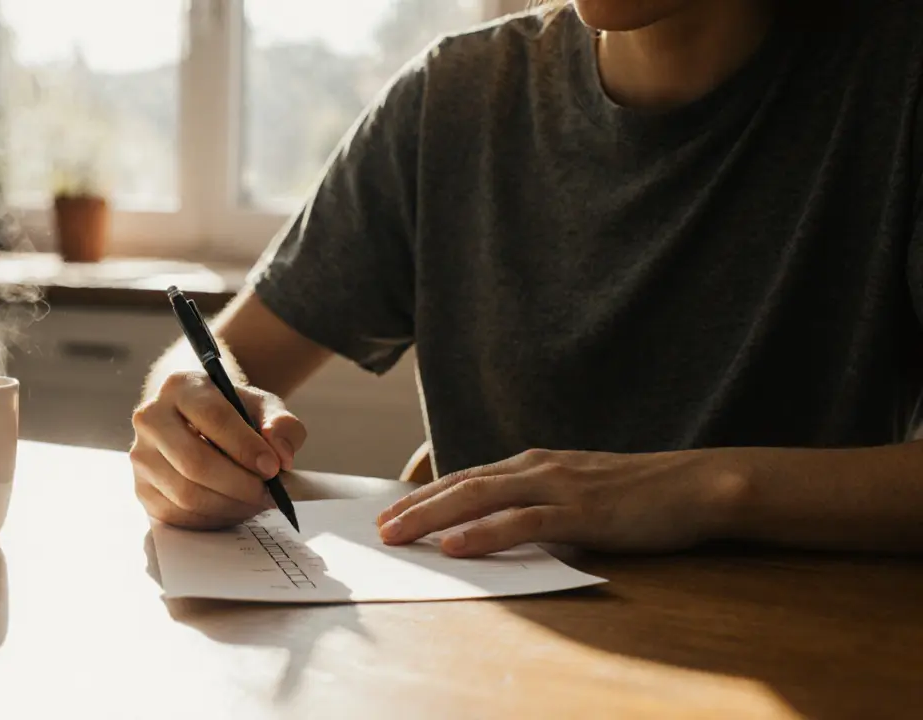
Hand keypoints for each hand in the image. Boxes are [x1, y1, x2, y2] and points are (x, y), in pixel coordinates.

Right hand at [131, 371, 307, 529]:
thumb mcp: (264, 407)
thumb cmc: (233, 414)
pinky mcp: (142, 489)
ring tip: (256, 500)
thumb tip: (281, 456)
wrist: (198, 422)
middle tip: (269, 493)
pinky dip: (214, 518)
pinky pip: (179, 515)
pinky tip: (234, 507)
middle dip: (240, 484)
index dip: (246, 447)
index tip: (273, 467)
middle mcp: (151, 418)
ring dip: (230, 505)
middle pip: (195, 462)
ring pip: (187, 494)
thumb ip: (282, 425)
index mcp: (180, 386)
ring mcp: (141, 456)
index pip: (213, 416)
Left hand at [375, 448, 745, 555]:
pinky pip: (522, 522)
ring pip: (480, 498)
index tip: (390, 514)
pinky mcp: (581, 512)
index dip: (424, 496)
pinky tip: (455, 545)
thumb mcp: (577, 493)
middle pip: (461, 484)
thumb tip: (498, 529)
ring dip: (433, 518)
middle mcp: (538, 467)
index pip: (465, 477)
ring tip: (398, 536)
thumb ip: (538, 504)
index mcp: (534, 463)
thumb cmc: (638, 495)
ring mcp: (558, 486)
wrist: (697, 484)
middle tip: (378, 530)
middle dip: (414, 507)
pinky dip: (483, 533)